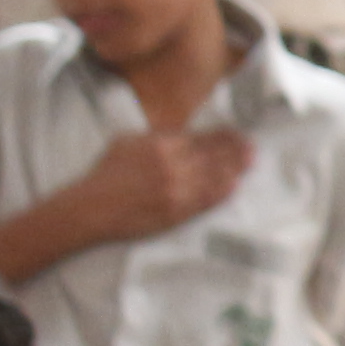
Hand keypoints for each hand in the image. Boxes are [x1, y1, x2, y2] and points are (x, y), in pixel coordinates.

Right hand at [72, 125, 255, 243]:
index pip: (201, 138)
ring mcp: (177, 189)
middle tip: (252, 147)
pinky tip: (234, 185)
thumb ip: (158, 138)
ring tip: (250, 163)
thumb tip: (182, 136)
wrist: (92, 208)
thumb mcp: (128, 142)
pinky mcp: (176, 211)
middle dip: (235, 150)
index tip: (237, 133)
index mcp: (161, 145)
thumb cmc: (106, 174)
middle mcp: (173, 165)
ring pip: (215, 177)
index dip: (223, 136)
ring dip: (235, 169)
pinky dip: (223, 191)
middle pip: (214, 155)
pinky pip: (206, 200)